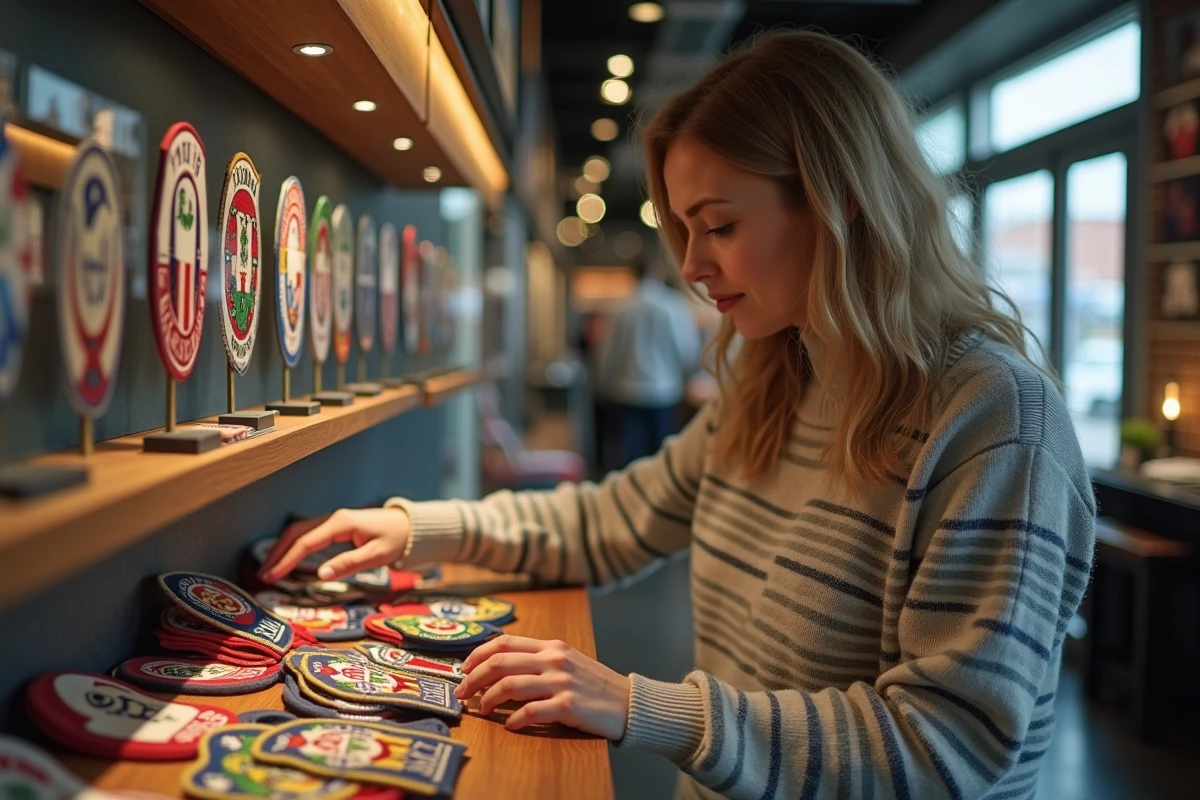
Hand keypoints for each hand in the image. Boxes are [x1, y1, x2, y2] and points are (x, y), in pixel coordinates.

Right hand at [258, 507, 410, 582]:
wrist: (411, 525)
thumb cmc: (397, 540)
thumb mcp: (377, 555)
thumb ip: (349, 564)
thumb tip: (321, 575)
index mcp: (341, 524)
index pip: (306, 542)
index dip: (286, 560)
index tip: (272, 576)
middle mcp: (333, 518)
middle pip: (296, 533)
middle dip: (277, 553)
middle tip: (263, 574)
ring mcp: (334, 520)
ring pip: (300, 531)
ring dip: (283, 548)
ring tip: (270, 568)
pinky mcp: (336, 525)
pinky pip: (309, 533)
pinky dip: (294, 545)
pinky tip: (287, 558)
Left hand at [453, 635, 630, 739]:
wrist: (629, 703)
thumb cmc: (596, 685)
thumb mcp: (568, 662)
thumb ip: (540, 660)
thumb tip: (501, 667)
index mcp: (552, 646)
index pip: (505, 642)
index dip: (478, 654)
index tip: (464, 668)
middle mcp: (554, 659)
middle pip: (500, 662)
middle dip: (474, 678)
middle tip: (462, 692)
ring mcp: (561, 682)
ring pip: (509, 685)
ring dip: (488, 699)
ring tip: (482, 710)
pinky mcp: (567, 706)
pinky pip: (530, 712)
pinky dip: (514, 720)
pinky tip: (509, 725)